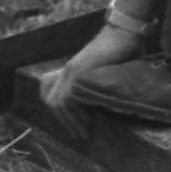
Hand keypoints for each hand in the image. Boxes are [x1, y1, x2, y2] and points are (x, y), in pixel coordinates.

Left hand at [39, 25, 145, 139]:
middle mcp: (66, 70)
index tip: (71, 127)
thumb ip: (94, 85)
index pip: (47, 93)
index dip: (57, 113)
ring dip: (70, 122)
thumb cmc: (119, 53)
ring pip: (58, 102)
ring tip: (84, 135)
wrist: (123, 34)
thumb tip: (100, 104)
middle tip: (79, 137)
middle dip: (64, 123)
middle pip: (51, 101)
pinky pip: (69, 97)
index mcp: (68, 70)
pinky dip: (76, 113)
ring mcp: (71, 70)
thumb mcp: (102, 72)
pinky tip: (88, 123)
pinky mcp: (79, 71)